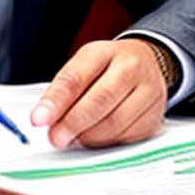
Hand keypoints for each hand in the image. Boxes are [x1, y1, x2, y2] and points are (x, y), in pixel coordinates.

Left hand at [30, 39, 166, 148]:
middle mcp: (132, 68)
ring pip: (115, 123)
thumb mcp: (85, 65)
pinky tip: (98, 136)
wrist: (148, 64)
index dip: (56, 100)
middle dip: (73, 123)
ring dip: (89, 136)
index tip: (39, 119)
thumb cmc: (109, 68)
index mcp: (106, 52)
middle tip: (56, 137)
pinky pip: (127, 137)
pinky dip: (107, 143)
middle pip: (101, 99)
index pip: (78, 76)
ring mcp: (149, 92)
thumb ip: (64, 90)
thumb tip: (45, 119)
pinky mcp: (155, 116)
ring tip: (76, 136)